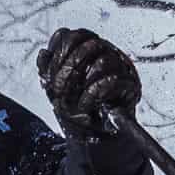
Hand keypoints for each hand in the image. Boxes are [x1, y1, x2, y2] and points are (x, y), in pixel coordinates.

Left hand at [36, 27, 141, 141]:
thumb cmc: (79, 113)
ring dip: (81, 83)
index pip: (76, 35)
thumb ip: (48, 71)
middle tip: (58, 90)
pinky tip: (85, 106)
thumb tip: (44, 53)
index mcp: (90, 51)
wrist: (95, 138)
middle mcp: (108, 54)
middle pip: (90, 44)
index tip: (51, 73)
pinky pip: (112, 81)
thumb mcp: (56, 91)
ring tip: (73, 101)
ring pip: (103, 61)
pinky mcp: (131, 86)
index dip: (60, 50)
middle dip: (68, 68)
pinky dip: (93, 94)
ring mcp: (122, 69)